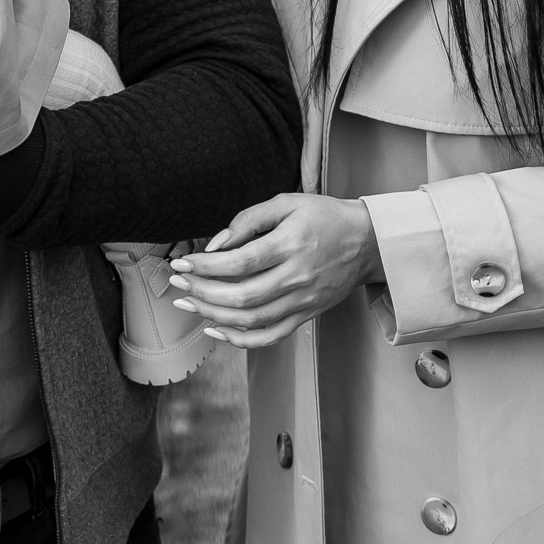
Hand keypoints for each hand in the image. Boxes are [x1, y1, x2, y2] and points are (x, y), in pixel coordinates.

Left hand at [167, 193, 379, 347]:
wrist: (366, 242)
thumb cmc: (325, 217)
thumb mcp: (288, 203)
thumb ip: (249, 219)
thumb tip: (217, 244)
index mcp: (291, 245)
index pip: (240, 262)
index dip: (205, 266)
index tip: (182, 262)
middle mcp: (296, 277)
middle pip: (241, 296)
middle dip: (201, 290)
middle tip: (176, 281)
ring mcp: (302, 302)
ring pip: (251, 320)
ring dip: (213, 314)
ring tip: (188, 302)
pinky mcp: (305, 316)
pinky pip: (270, 336)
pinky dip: (240, 339)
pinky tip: (217, 329)